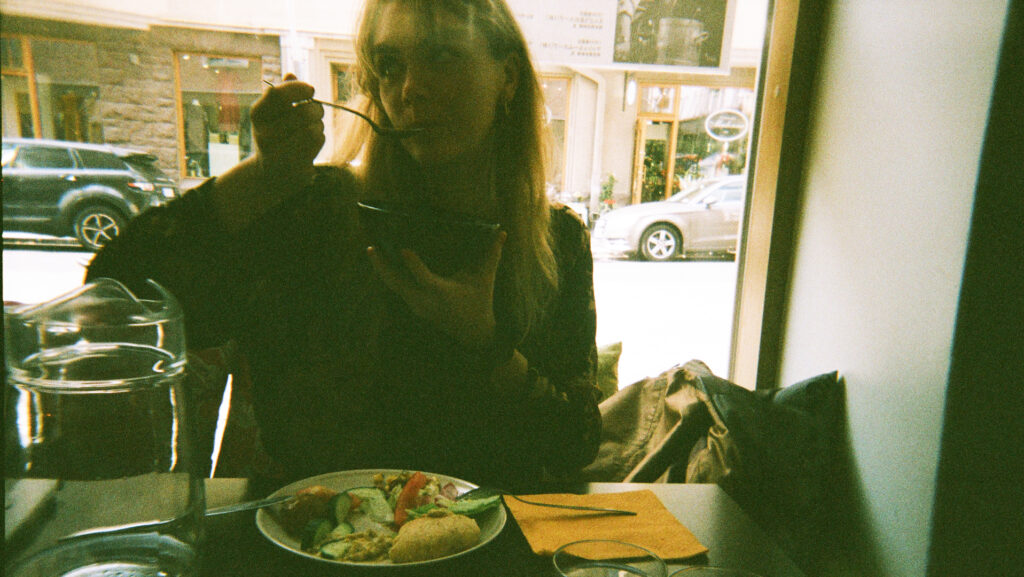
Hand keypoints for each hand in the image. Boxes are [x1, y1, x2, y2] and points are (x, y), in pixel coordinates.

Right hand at [250, 74, 324, 186]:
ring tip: (311, 129)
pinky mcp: (293, 166)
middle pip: (304, 113)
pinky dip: (320, 138)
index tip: (311, 90)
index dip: (298, 88)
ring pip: (314, 128)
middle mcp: (263, 133)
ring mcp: (278, 153)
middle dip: (316, 109)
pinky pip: (317, 141)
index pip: (278, 94)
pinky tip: (312, 143)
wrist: (271, 173)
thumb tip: (290, 74)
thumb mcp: (275, 113)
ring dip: (318, 125)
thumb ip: (284, 93)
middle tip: (316, 112)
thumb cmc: (278, 135)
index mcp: (257, 114)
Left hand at [368, 231, 507, 346]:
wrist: (472, 332)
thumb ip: (491, 255)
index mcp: (443, 293)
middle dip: (383, 267)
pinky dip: (388, 275)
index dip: (414, 266)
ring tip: (372, 249)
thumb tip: (503, 232)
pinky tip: (382, 260)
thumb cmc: (480, 301)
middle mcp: (426, 301)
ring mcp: (417, 305)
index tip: (404, 250)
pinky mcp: (413, 305)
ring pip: (393, 286)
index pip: (425, 279)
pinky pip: (397, 288)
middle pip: (398, 284)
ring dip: (381, 269)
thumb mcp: (485, 279)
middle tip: (372, 247)